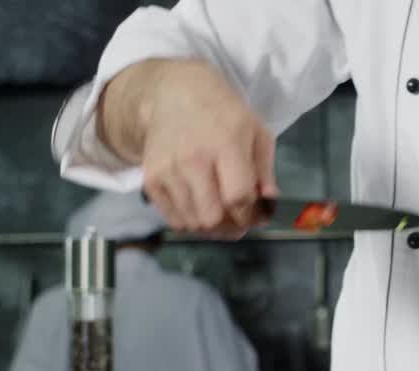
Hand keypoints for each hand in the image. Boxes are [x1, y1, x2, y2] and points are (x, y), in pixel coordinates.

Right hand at [102, 59, 276, 237]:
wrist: (175, 95)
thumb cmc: (223, 114)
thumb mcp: (256, 132)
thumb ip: (265, 170)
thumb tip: (268, 204)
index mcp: (225, 145)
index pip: (237, 197)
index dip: (251, 214)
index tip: (256, 215)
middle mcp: (193, 160)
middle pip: (212, 217)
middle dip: (231, 226)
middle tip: (238, 219)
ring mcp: (168, 171)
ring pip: (192, 224)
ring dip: (211, 227)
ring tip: (221, 214)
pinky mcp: (151, 180)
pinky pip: (173, 220)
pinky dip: (190, 222)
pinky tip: (201, 208)